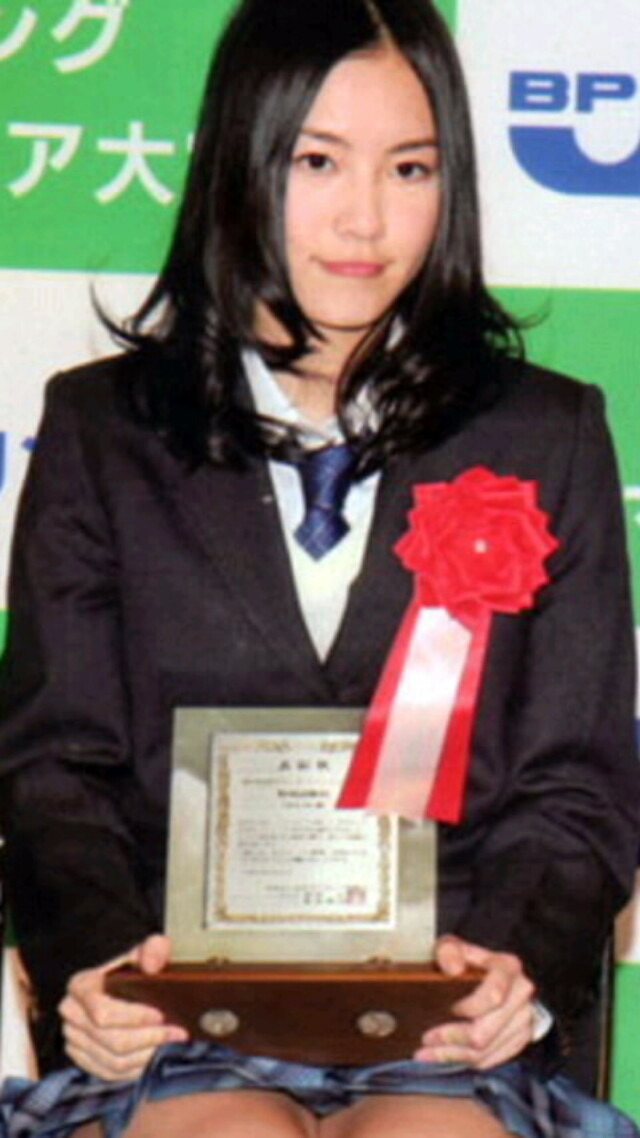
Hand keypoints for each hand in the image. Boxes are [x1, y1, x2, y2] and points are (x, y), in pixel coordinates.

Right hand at [59, 934, 187, 1080]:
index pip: (103, 1012)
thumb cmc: (134, 970)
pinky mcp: (82, 1058)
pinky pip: (110, 1073)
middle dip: (149, 1039)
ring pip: (113, 1061)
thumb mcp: (145, 952)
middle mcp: (71, 1014)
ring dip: (147, 1057)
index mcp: (80, 985)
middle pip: (111, 1040)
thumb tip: (151, 964)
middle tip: (177, 1033)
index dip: (135, 1017)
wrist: (120, 986)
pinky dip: (136, 1069)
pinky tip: (156, 1057)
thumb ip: (153, 950)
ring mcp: (73, 1039)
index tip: (161, 1015)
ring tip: (171, 1045)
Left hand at [414, 934, 535, 1069]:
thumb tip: (453, 968)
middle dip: (452, 1039)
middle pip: (486, 1032)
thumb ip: (449, 951)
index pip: (493, 996)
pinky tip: (445, 1056)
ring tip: (428, 1052)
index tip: (448, 1009)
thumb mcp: (453, 946)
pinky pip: (491, 1060)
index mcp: (508, 968)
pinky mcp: (519, 1039)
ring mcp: (523, 1019)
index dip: (468, 1008)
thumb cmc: (466, 960)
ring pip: (486, 1051)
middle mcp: (521, 994)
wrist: (490, 971)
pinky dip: (466, 1061)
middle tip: (426, 1039)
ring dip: (453, 1055)